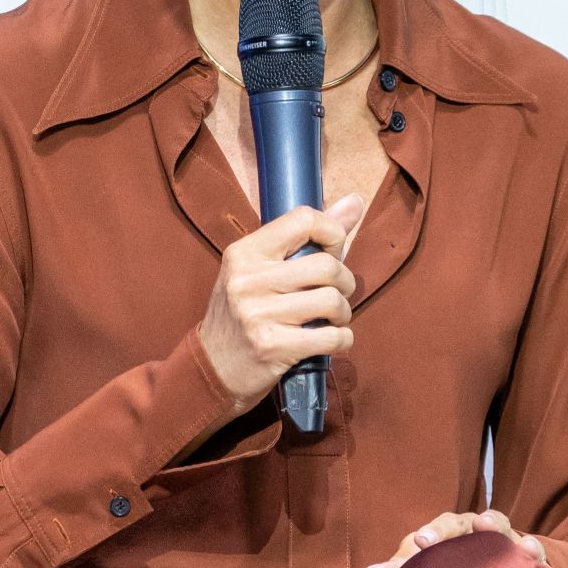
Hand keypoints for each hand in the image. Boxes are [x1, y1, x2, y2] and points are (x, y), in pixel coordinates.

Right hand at [197, 192, 363, 410]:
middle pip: (327, 265)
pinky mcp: (272, 348)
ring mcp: (258, 315)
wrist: (212, 367)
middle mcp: (248, 280)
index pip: (303, 219)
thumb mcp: (261, 268)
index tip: (333, 250)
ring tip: (332, 319)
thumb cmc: (244, 312)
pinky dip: (342, 339)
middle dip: (345, 281)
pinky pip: (331, 337)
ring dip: (343, 313)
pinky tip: (331, 339)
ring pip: (332, 301)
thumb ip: (309, 235)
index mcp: (244, 252)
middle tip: (336, 294)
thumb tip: (355, 200)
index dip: (332, 232)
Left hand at [361, 510, 546, 567]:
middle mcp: (475, 528)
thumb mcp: (426, 566)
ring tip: (491, 525)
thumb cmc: (451, 563)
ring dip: (497, 525)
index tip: (421, 540)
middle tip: (469, 526)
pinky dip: (531, 550)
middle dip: (466, 525)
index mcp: (450, 529)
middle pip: (469, 522)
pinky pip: (531, 551)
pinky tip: (531, 555)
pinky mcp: (524, 557)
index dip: (432, 532)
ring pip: (502, 528)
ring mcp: (502, 540)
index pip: (440, 527)